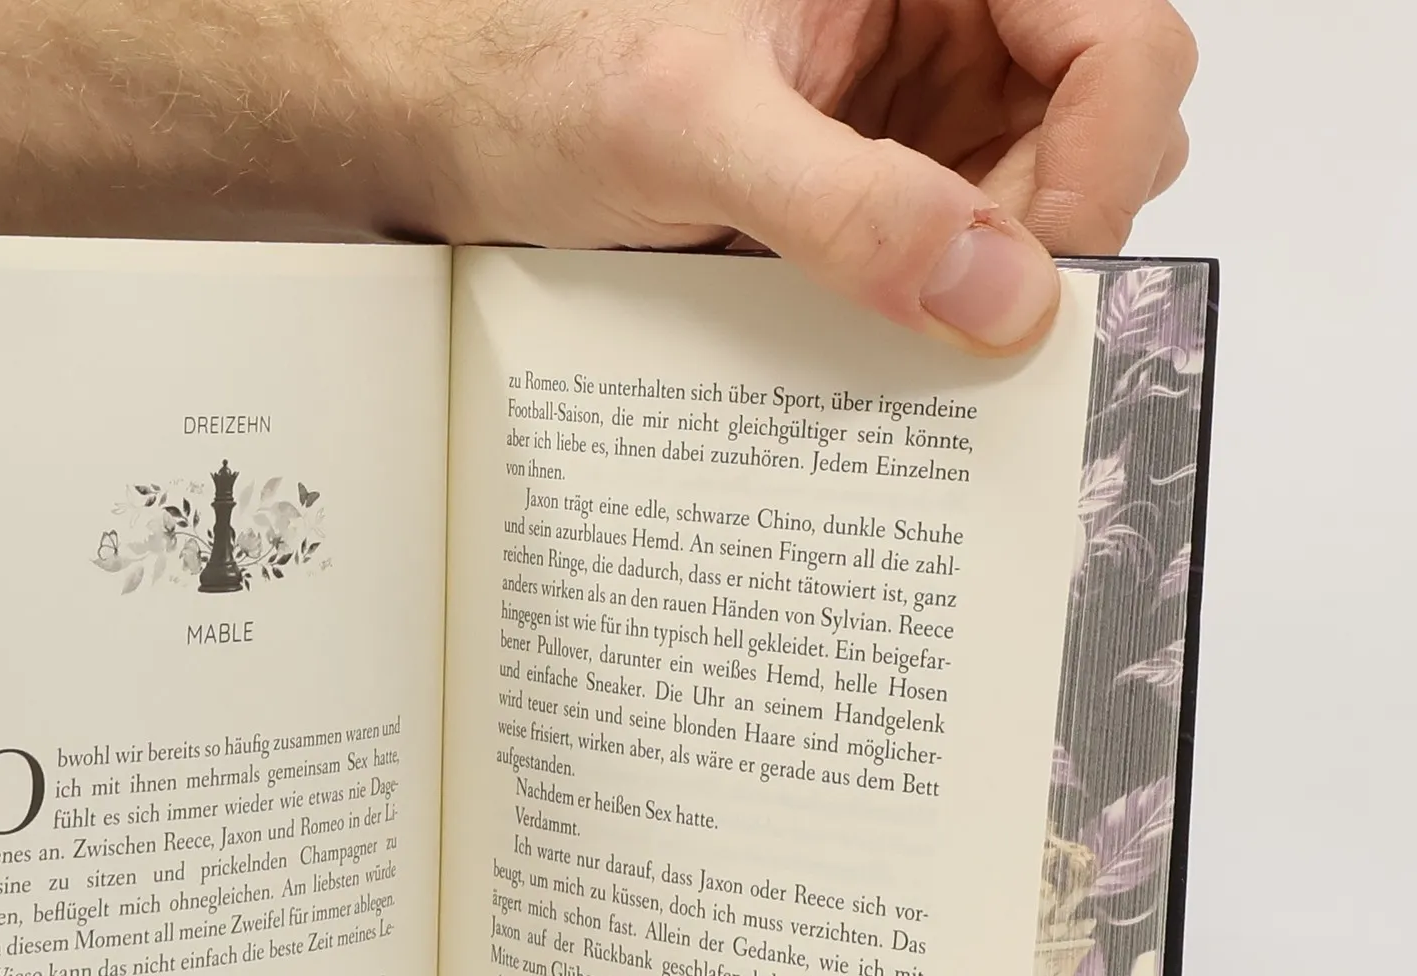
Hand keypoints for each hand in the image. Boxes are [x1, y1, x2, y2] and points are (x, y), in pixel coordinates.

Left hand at [380, 0, 1195, 350]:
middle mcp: (939, 21)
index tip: (1044, 274)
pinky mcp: (866, 190)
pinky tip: (883, 347)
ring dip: (992, 289)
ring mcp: (911, 113)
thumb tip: (997, 293)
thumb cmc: (546, 75)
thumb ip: (849, 206)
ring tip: (903, 337)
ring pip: (1031, 210)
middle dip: (1051, 237)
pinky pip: (949, 259)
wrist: (456, 131)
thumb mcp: (693, 128)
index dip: (1107, 157)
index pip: (1116, 36)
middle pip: (1097, 131)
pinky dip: (935, 315)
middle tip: (969, 325)